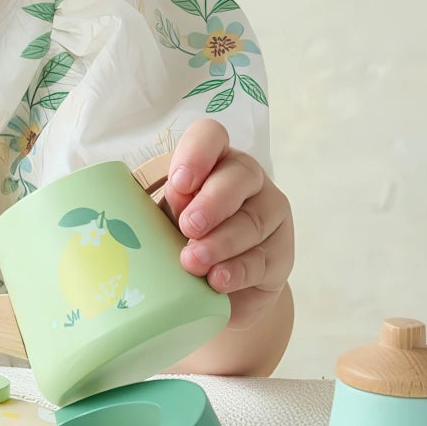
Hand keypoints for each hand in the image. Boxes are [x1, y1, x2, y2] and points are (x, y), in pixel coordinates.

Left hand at [160, 119, 293, 331]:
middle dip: (212, 201)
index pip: (211, 137)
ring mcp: (270, 215)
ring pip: (252, 220)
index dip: (197, 153)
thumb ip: (165, 209)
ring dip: (220, 242)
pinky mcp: (280, 255)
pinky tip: (217, 280)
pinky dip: (236, 270)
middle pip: (240, 175)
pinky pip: (262, 259)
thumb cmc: (183, 239)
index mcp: (214, 160)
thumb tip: (146, 211)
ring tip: (193, 261)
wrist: (215, 289)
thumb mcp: (167, 219)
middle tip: (188, 226)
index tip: (179, 183)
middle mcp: (248, 181)